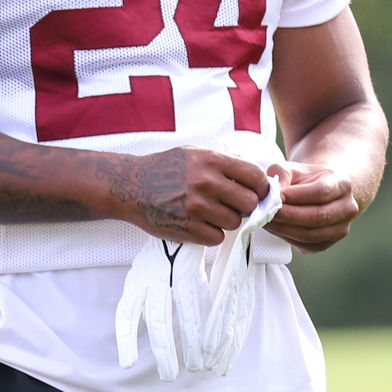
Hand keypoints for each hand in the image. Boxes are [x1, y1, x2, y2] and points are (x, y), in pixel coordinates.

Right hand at [99, 146, 270, 245]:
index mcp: (211, 161)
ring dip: (228, 221)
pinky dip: (212, 233)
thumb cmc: (166, 169)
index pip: (255, 176)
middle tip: (233, 204)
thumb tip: (258, 178)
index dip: (260, 186)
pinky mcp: (187, 229)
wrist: (131, 186)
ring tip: (212, 212)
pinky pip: (217, 237)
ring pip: (235, 223)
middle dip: (245, 206)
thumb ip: (225, 163)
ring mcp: (196, 207)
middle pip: (249, 203)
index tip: (256, 191)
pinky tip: (201, 223)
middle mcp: (205, 183)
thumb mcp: (195, 153)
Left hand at [264, 162, 358, 252]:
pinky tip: (274, 227)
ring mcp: (339, 229)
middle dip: (288, 215)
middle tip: (267, 211)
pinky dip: (285, 236)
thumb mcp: (295, 168)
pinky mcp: (326, 244)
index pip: (321, 192)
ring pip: (310, 234)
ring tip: (266, 220)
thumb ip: (283, 174)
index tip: (277, 195)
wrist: (321, 193)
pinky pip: (304, 244)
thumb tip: (275, 191)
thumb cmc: (307, 180)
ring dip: (284, 228)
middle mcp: (347, 209)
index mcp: (342, 185)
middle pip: (317, 216)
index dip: (297, 196)